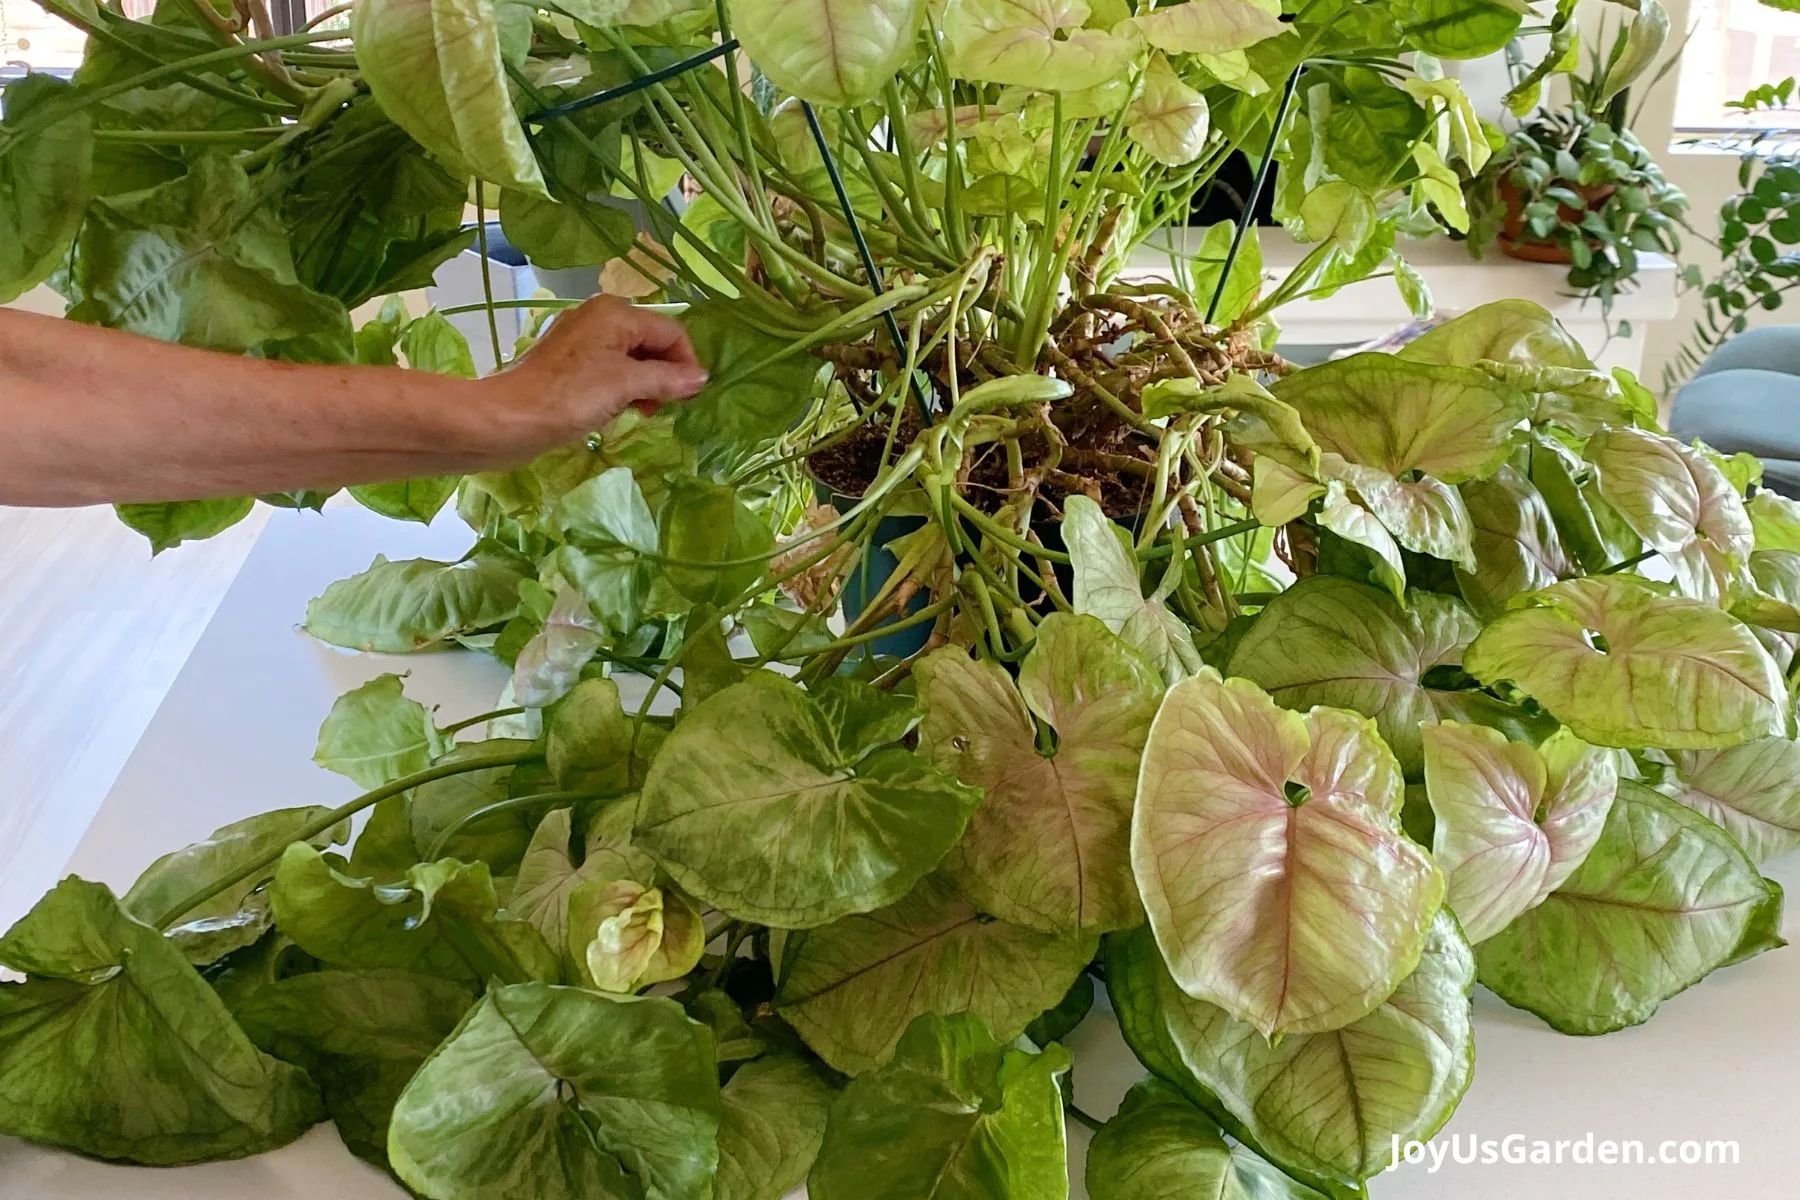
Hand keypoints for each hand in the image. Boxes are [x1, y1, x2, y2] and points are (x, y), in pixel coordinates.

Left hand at [487, 294, 708, 450]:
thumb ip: (667, 379)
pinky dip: (621, 387)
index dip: (686, 364)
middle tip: (660, 408)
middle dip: (663, 375)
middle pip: (651, 342)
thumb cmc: (570, 398)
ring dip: (643, 384)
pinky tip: (615, 409)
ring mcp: (581, 338)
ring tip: (638, 411)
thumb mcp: (626, 385)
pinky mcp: (567, 361)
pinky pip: (609, 368)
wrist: (508, 419)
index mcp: (616, 313)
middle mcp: (599, 316)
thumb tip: (701, 378)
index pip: (670, 332)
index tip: (688, 399)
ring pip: (631, 357)